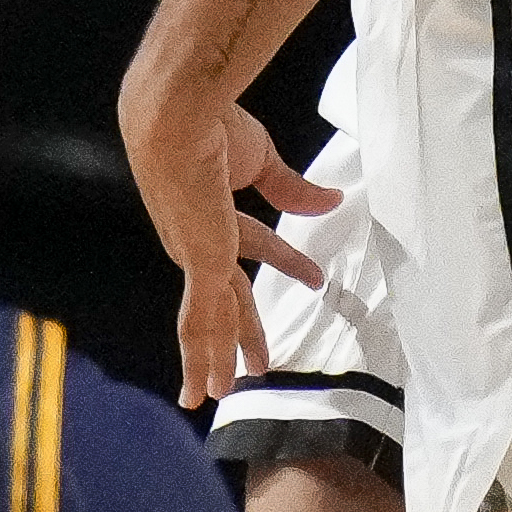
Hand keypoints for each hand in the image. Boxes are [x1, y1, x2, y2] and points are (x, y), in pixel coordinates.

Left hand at [118, 78, 341, 409]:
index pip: (252, 244)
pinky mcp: (198, 264)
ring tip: (215, 395)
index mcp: (208, 212)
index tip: (316, 277)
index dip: (285, 260)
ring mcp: (194, 256)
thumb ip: (292, 189)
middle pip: (223, 298)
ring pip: (205, 321)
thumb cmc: (213, 122)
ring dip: (213, 358)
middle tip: (249, 369)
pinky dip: (205, 354)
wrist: (179, 116)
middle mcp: (194, 240)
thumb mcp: (261, 160)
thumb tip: (332, 200)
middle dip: (236, 334)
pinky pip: (203, 320)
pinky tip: (210, 383)